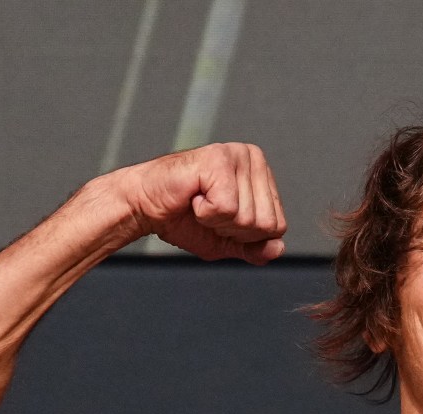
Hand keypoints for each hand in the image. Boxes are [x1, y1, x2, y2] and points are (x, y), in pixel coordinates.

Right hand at [114, 143, 287, 262]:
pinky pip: (227, 208)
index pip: (278, 226)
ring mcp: (237, 155)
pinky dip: (206, 213)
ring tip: (200, 203)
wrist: (145, 207)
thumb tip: (277, 249)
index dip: (246, 236)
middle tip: (209, 212)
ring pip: (248, 217)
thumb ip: (255, 247)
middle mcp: (254, 158)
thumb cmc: (183, 218)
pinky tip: (194, 197)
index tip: (221, 220)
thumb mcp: (227, 241)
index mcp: (262, 174)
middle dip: (234, 230)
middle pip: (266, 223)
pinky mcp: (218, 159)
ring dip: (217, 221)